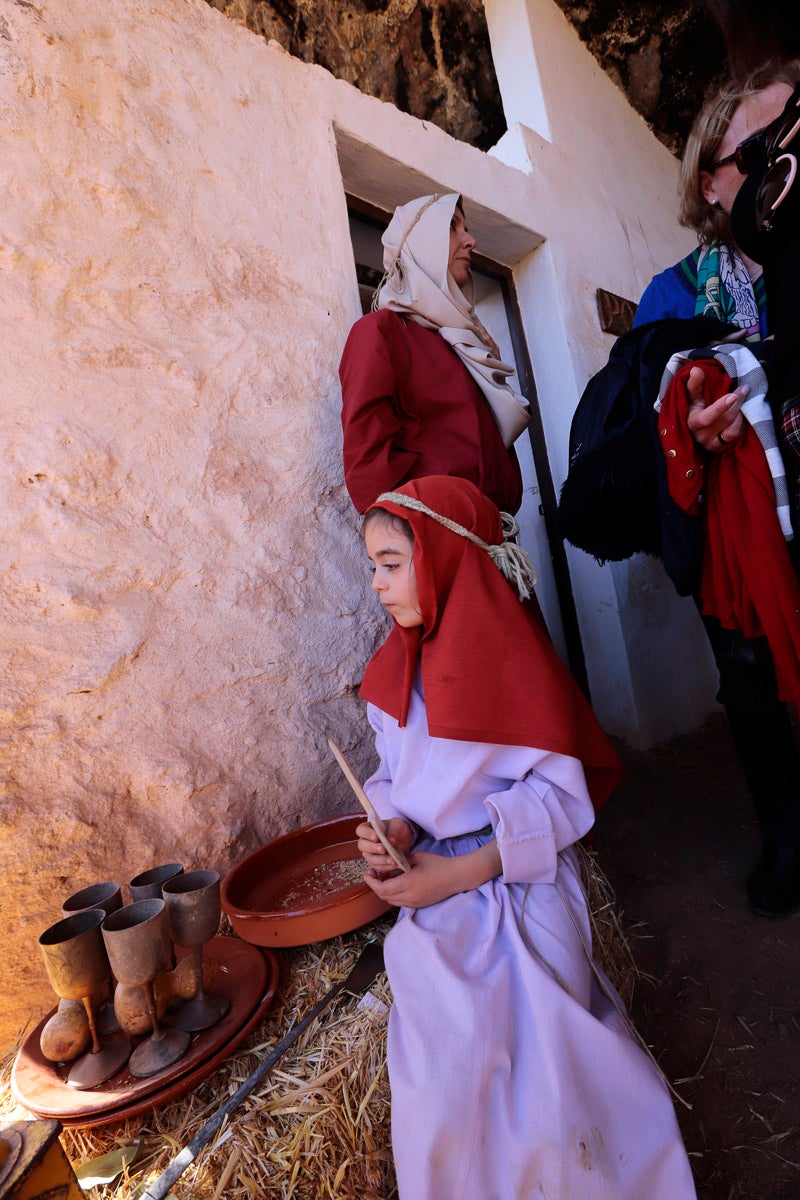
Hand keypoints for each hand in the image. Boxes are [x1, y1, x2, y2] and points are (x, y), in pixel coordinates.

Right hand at [356, 818, 413, 874]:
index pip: (361, 830)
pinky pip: (379, 867)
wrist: (403, 839)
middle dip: (373, 848)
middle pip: (362, 846)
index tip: (376, 837)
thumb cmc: (396, 829)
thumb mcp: (397, 825)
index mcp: (367, 828)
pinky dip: (387, 866)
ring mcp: (369, 854)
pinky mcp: (376, 863)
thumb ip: (393, 831)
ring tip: (393, 860)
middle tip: (383, 849)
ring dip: (382, 860)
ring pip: (371, 858)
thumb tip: (391, 841)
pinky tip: (396, 864)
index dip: (367, 834)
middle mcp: (365, 842)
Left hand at [363, 839, 501, 909]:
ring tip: (384, 878)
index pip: (382, 888)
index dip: (372, 882)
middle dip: (375, 886)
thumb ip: (401, 860)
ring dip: (384, 891)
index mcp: (408, 884)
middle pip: (384, 897)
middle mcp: (409, 897)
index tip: (368, 872)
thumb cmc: (438, 864)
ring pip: (392, 901)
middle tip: (373, 874)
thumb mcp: (417, 857)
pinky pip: (400, 902)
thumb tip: (389, 862)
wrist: (457, 877)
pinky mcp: (419, 905)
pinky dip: (394, 895)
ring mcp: (415, 903)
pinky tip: (396, 883)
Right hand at [686, 365, 747, 452]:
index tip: (733, 395)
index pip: (707, 417)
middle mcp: (702, 436)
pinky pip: (737, 437)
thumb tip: (696, 369)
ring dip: (741, 415)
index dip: (721, 407)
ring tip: (743, 402)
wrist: (699, 433)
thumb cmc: (697, 411)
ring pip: (732, 430)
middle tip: (744, 388)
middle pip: (725, 419)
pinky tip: (743, 415)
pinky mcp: (723, 448)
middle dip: (737, 403)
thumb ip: (695, 385)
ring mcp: (713, 444)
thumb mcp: (694, 399)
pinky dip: (743, 424)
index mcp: (693, 422)